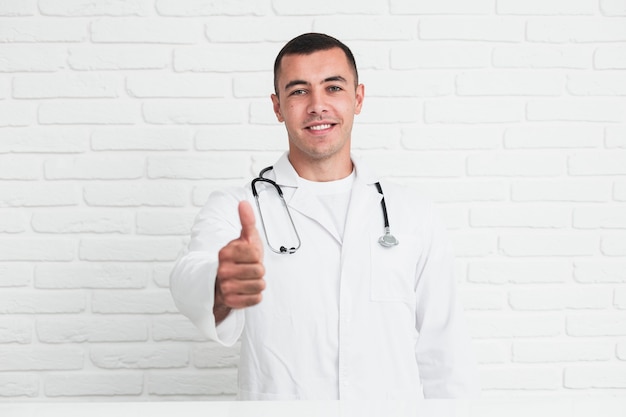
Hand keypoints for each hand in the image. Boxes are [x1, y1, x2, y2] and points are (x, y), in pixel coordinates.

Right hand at [214, 201, 264, 321]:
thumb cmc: (240, 257)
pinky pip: (256, 299)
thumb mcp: (245, 238)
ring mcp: (225, 287)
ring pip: (259, 285)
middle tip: (249, 270)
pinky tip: (247, 291)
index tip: (248, 256)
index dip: (257, 255)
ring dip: (258, 283)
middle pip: (259, 270)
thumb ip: (246, 221)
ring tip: (248, 280)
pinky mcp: (230, 302)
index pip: (255, 253)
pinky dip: (255, 296)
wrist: (227, 281)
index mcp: (224, 252)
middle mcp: (222, 270)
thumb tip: (243, 203)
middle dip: (258, 270)